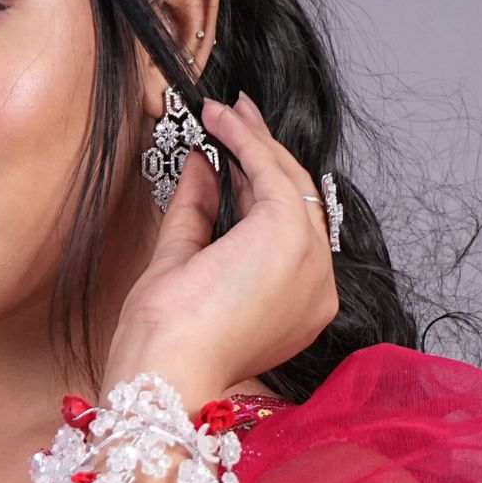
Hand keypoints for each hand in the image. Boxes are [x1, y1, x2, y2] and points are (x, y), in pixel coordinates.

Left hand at [111, 91, 339, 392]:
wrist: (165, 371)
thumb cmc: (167, 345)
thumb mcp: (181, 265)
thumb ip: (196, 213)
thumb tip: (202, 165)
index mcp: (298, 305)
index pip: (285, 229)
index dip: (260, 185)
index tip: (236, 149)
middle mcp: (316, 286)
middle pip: (295, 201)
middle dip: (262, 152)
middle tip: (235, 113)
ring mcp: (310, 261)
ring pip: (290, 182)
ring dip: (255, 141)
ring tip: (224, 112)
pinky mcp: (291, 236)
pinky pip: (273, 172)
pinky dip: (247, 140)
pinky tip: (222, 120)